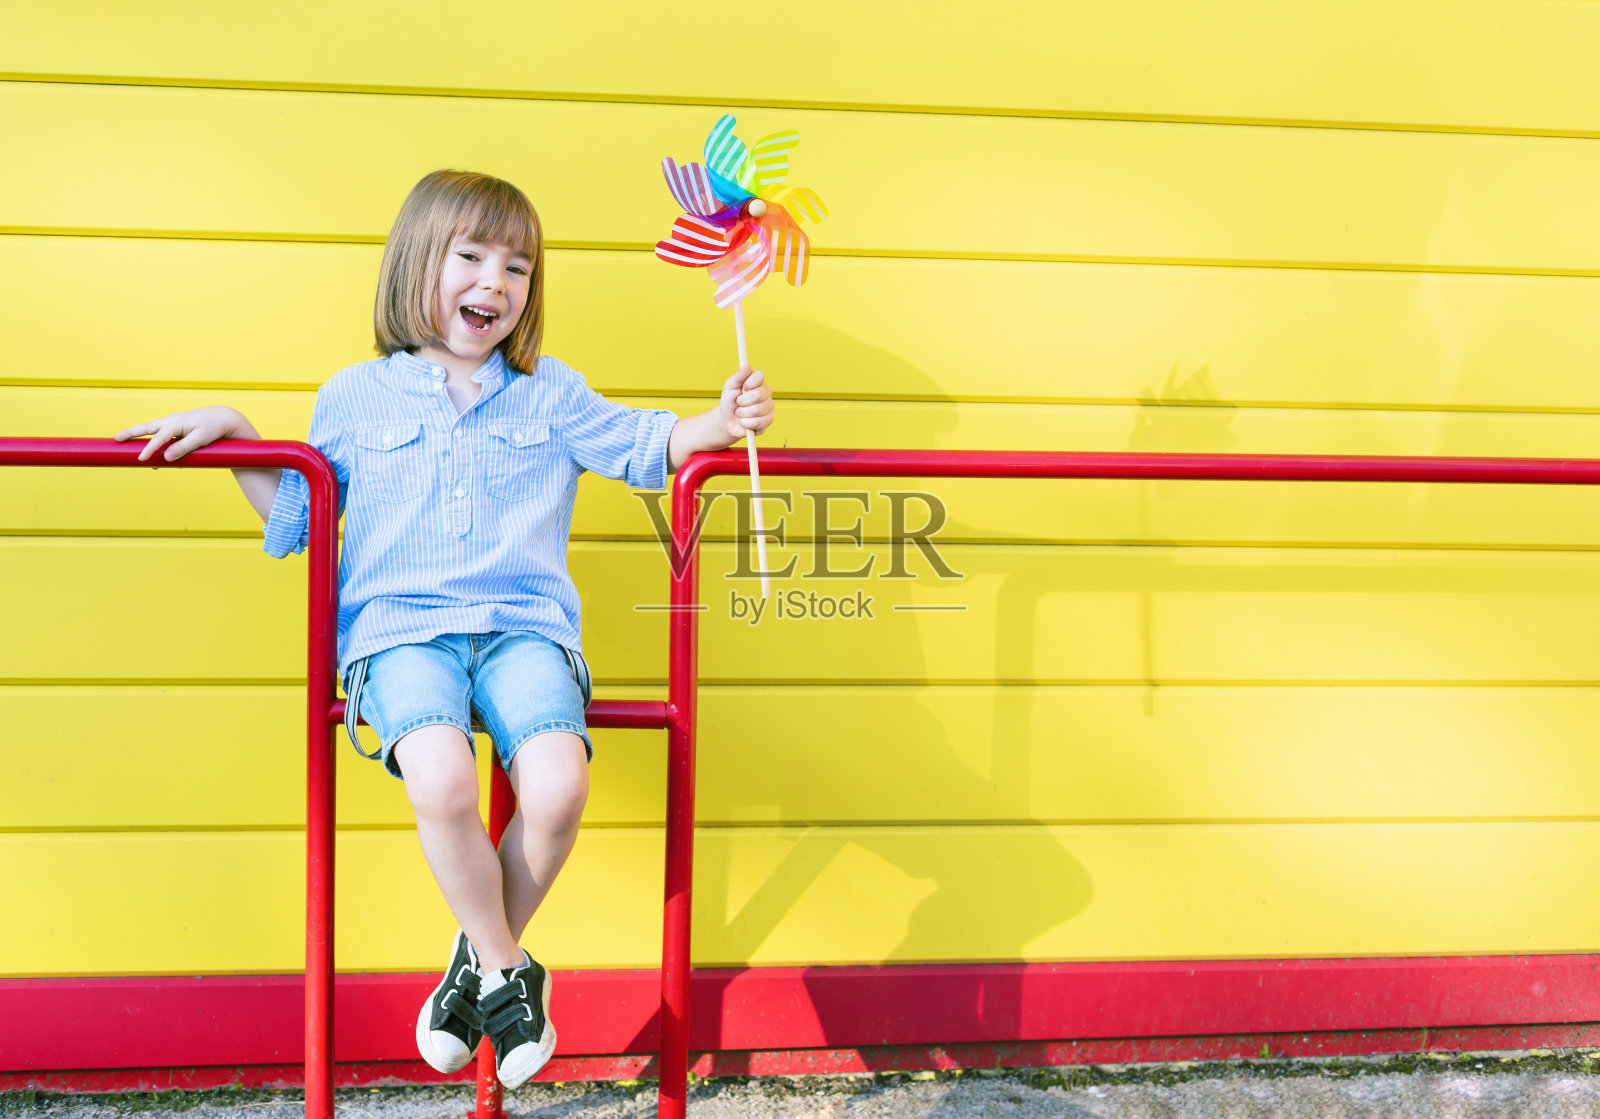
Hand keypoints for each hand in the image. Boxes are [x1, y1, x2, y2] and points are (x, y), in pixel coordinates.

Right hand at [113, 405, 252, 462]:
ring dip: (139, 436)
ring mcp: (174, 423)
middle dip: (131, 433)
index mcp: (176, 423)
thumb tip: (166, 458)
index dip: (149, 449)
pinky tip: (153, 453)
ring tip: (125, 442)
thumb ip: (184, 448)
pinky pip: (162, 435)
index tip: (140, 459)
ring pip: (152, 430)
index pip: (158, 438)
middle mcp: (172, 421)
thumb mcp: (201, 439)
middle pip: (147, 428)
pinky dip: (154, 441)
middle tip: (116, 439)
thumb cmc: (214, 428)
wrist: (224, 418)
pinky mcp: (177, 428)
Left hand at [716, 368, 773, 442]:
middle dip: (742, 401)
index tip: (742, 388)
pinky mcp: (768, 420)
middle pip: (757, 394)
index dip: (748, 383)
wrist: (728, 420)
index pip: (760, 376)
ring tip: (740, 413)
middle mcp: (767, 393)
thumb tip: (747, 364)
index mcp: (759, 381)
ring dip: (742, 413)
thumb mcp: (730, 386)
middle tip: (738, 403)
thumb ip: (739, 376)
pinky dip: (745, 423)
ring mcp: (769, 407)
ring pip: (756, 410)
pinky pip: (757, 422)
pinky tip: (744, 421)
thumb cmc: (729, 401)